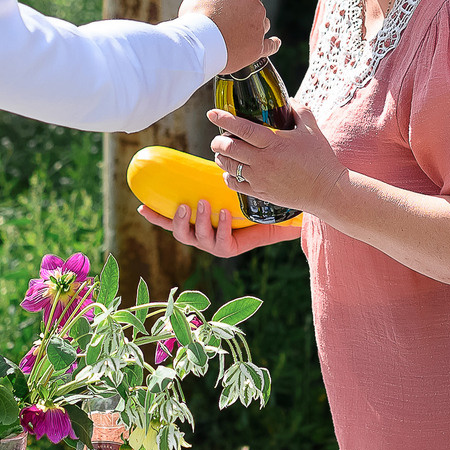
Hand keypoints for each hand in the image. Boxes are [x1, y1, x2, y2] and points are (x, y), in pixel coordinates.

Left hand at [137, 197, 304, 257]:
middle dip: (200, 224)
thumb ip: (289, 227)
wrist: (242, 211)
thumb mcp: (276, 223)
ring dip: (181, 219)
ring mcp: (195, 233)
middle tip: (203, 204)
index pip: (221, 245)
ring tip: (186, 204)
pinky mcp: (184, 222)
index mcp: (231, 245)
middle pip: (200, 240)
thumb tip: (306, 227)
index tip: (226, 214)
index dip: (220, 232)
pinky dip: (155, 215)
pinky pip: (166, 221)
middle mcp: (211, 242)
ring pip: (184, 234)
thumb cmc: (263, 215)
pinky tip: (143, 208)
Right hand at [179, 0, 277, 73]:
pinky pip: (270, 46)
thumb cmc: (196, 16)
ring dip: (254, 25)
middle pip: (254, 5)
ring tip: (239, 31)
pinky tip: (275, 42)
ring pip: (262, 24)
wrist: (198, 46)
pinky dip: (273, 44)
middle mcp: (258, 9)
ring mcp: (259, 30)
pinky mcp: (257, 49)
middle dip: (243, 10)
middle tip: (226, 17)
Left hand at [209, 102, 343, 217]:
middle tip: (217, 138)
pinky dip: (227, 176)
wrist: (326, 190)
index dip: (224, 119)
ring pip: (228, 166)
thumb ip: (299, 111)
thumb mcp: (312, 129)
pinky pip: (234, 184)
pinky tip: (230, 171)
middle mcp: (264, 161)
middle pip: (229, 149)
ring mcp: (260, 179)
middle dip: (217, 142)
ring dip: (220, 157)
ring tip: (221, 152)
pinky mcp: (260, 193)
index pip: (243, 128)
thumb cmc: (320, 158)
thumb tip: (289, 99)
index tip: (211, 113)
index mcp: (274, 142)